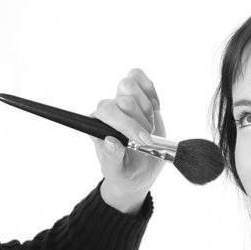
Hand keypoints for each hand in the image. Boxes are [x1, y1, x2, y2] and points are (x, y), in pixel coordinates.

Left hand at [91, 68, 164, 214]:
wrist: (142, 169)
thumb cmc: (125, 171)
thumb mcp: (117, 172)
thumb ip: (112, 158)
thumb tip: (110, 141)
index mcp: (96, 127)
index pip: (107, 113)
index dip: (128, 125)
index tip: (143, 141)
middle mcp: (106, 111)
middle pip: (124, 100)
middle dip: (141, 122)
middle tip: (147, 141)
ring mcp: (120, 100)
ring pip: (131, 85)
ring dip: (146, 108)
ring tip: (149, 126)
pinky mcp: (135, 93)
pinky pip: (140, 77)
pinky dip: (150, 92)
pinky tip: (154, 109)